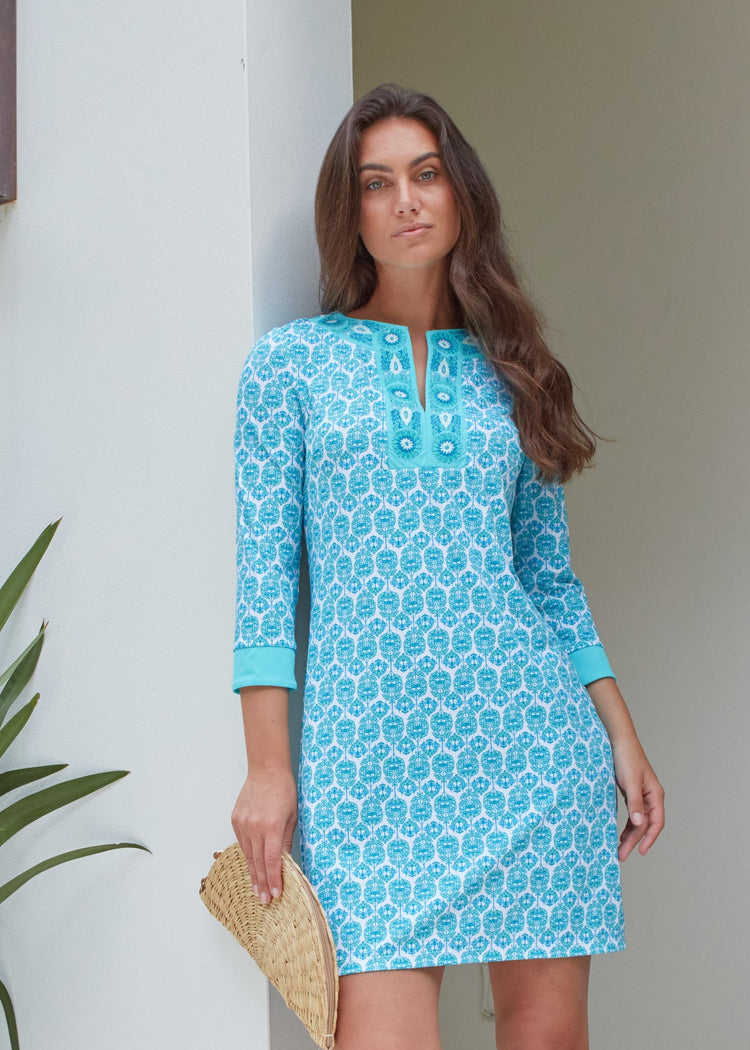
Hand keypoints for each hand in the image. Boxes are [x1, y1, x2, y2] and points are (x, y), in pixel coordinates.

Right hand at [231, 765, 297, 904]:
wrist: (266, 770)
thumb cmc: (284, 790)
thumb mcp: (292, 817)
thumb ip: (286, 841)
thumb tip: (285, 863)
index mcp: (271, 827)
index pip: (272, 860)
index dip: (274, 879)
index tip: (276, 894)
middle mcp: (254, 827)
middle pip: (257, 862)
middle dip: (262, 883)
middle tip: (264, 900)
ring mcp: (242, 824)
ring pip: (247, 855)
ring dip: (253, 874)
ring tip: (257, 890)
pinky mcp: (235, 820)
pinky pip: (242, 843)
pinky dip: (247, 856)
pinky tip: (251, 867)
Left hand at [611, 736, 664, 860]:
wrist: (619, 740)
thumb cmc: (627, 758)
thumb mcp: (630, 781)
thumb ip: (634, 803)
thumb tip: (638, 824)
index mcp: (655, 795)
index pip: (656, 823)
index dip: (649, 839)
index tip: (639, 852)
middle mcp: (651, 797)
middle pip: (645, 825)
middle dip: (634, 841)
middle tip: (621, 855)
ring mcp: (641, 795)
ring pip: (638, 821)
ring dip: (630, 835)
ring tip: (620, 849)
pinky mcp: (631, 793)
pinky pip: (632, 814)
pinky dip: (626, 825)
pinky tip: (620, 833)